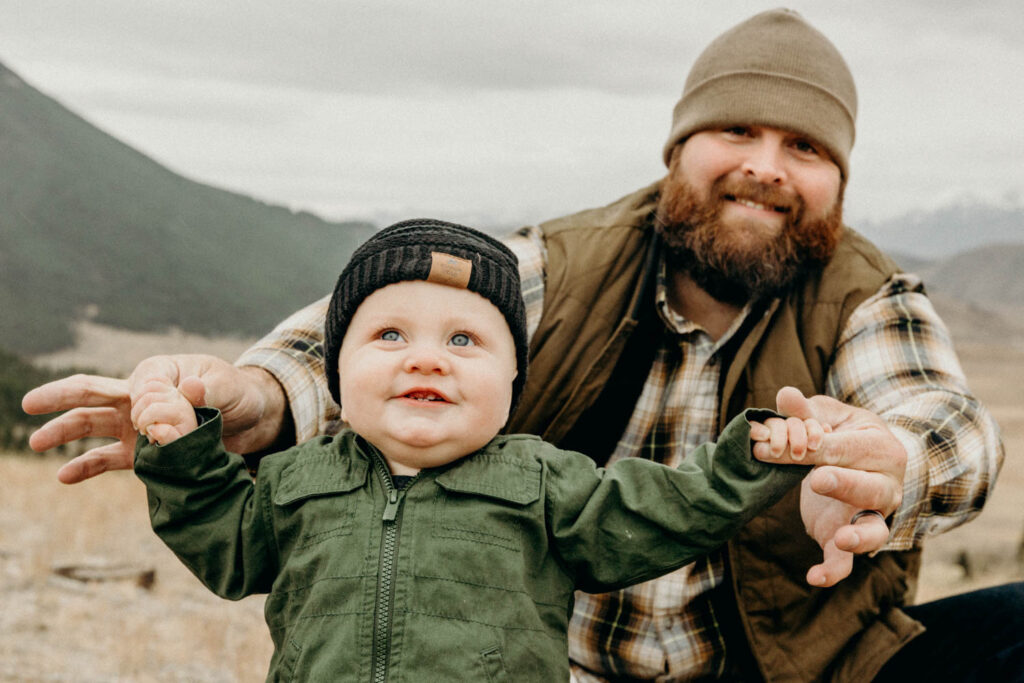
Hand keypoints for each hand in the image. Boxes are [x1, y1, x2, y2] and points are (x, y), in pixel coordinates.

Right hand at [22, 355, 287, 482]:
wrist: (254, 420)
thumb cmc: (239, 393)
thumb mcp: (227, 387)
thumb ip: (204, 391)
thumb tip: (186, 392)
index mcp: (158, 372)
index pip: (135, 386)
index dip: (149, 409)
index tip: (177, 426)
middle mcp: (141, 396)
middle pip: (92, 393)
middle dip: (59, 397)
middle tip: (28, 404)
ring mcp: (138, 425)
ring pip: (92, 426)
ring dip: (64, 433)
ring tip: (37, 442)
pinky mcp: (145, 451)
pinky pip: (108, 459)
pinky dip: (86, 467)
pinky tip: (64, 476)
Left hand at [753, 387, 905, 586]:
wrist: (862, 463)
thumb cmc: (842, 433)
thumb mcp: (828, 415)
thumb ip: (806, 410)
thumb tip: (785, 395)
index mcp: (879, 446)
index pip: (843, 448)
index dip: (809, 447)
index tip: (770, 447)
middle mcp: (885, 484)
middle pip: (870, 487)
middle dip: (844, 483)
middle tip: (818, 478)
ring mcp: (873, 515)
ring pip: (874, 529)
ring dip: (859, 535)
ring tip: (842, 538)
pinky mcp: (851, 537)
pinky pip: (848, 561)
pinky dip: (834, 571)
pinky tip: (814, 578)